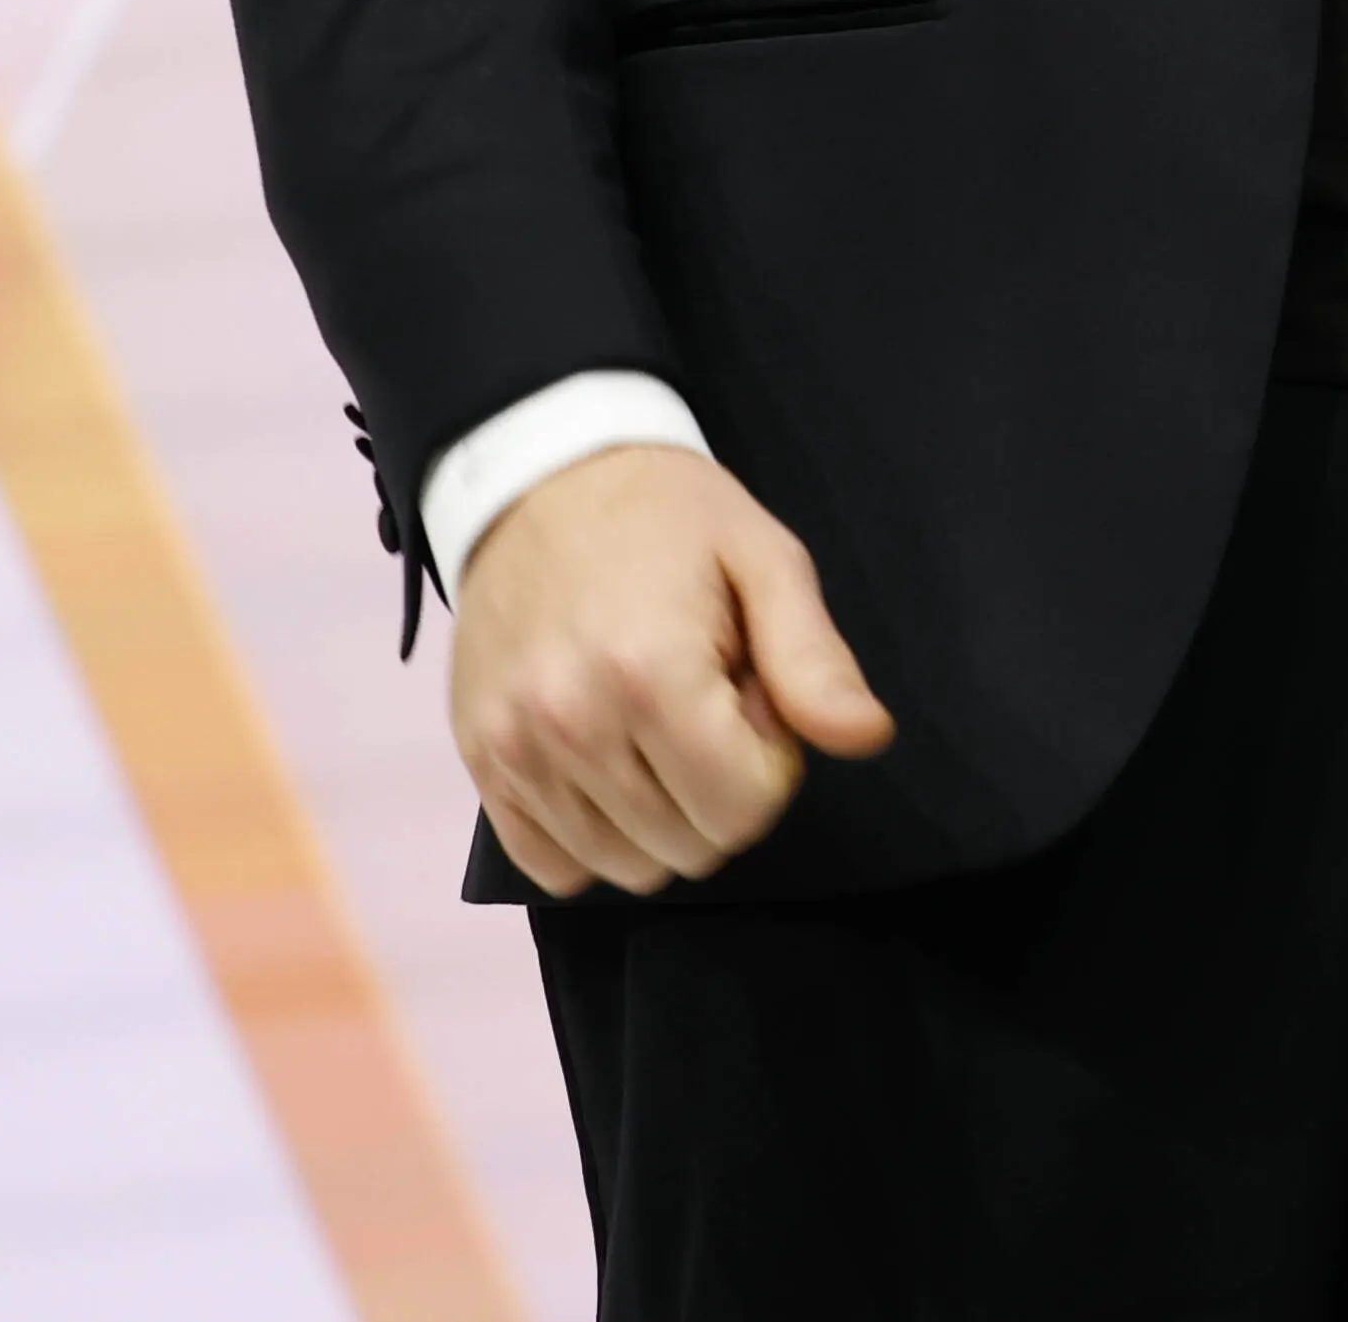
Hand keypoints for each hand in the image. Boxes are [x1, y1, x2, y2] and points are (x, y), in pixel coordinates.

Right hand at [445, 444, 894, 895]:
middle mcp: (570, 723)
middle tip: (706, 702)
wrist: (541, 480)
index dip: (771, 762)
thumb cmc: (668, 518)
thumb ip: (814, 659)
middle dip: (721, 786)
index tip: (753, 696)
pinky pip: (552, 867)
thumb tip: (868, 738)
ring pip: (624, 867)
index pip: (744, 809)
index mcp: (650, 673)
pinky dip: (593, 838)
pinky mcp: (479, 762)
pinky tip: (608, 766)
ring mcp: (513, 750)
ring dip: (660, 814)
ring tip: (654, 721)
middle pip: (689, 845)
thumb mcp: (764, 559)